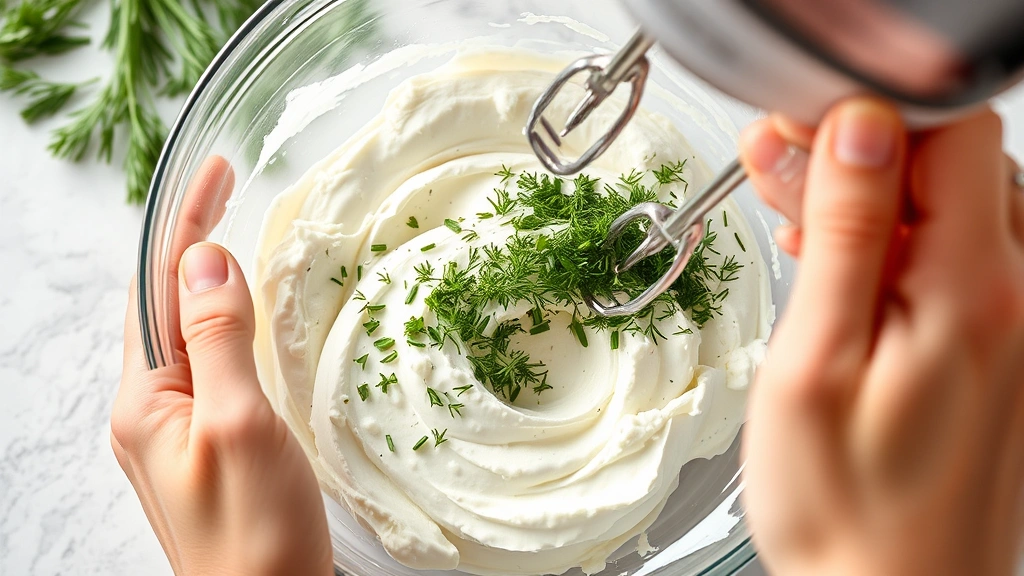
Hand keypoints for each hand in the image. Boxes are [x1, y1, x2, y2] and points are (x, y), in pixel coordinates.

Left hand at [111, 158, 332, 575]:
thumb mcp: (239, 425)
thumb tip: (203, 259)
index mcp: (145, 401)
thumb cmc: (255, 534)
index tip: (216, 170)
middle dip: (191, 239)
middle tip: (226, 185)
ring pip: (187, 332)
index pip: (158, 287)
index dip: (187, 222)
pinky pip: (208, 364)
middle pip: (164, 303)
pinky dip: (225, 322)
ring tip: (231, 230)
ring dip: (207, 278)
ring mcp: (177, 429)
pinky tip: (245, 315)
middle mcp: (150, 410)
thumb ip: (218, 340)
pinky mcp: (208, 444)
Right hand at [739, 99, 1023, 575]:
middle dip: (859, 151)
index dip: (864, 113)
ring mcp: (1022, 325)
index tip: (795, 136)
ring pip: (955, 207)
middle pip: (954, 163)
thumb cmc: (845, 505)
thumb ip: (847, 237)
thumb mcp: (815, 362)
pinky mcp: (1005, 349)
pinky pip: (963, 259)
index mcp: (977, 293)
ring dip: (874, 198)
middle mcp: (1023, 299)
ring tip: (797, 226)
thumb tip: (858, 129)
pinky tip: (843, 264)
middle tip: (776, 175)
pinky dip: (900, 244)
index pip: (951, 129)